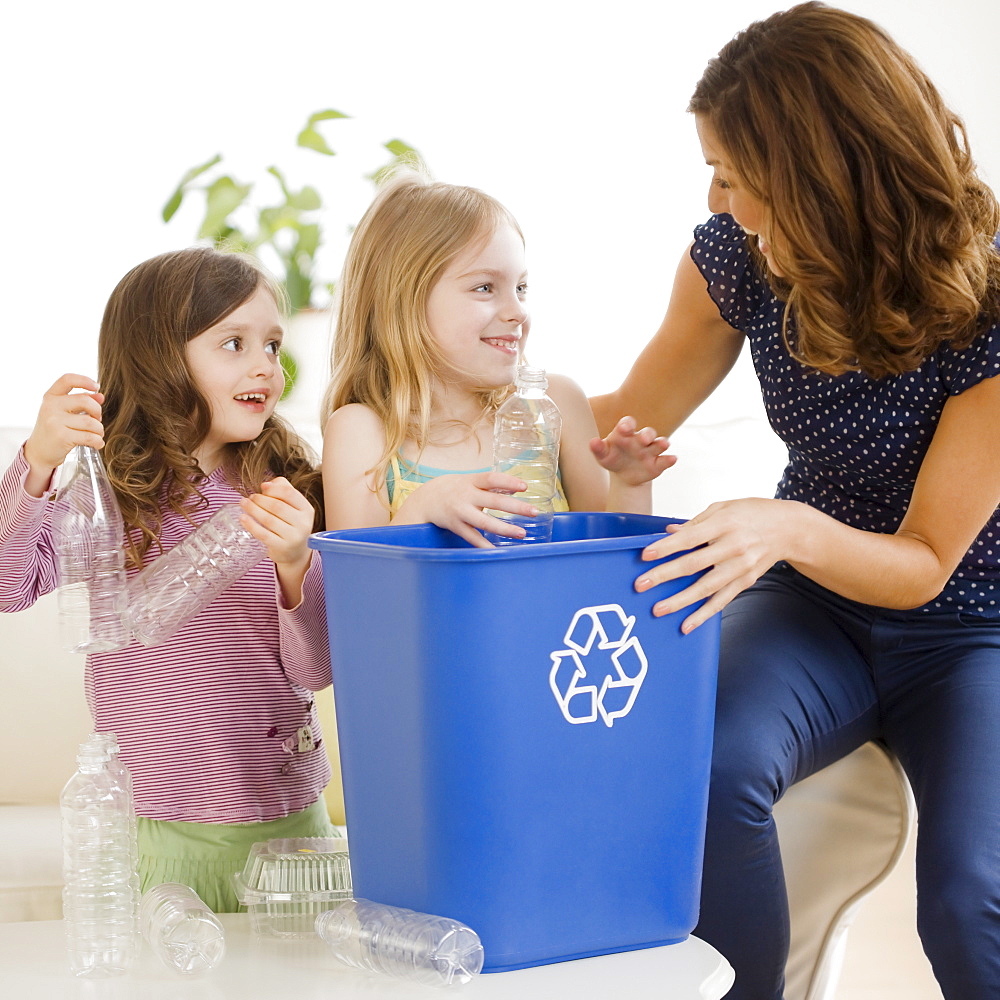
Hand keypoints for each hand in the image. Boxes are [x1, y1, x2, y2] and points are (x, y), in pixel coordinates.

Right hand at [24, 374, 104, 473]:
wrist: (39, 453)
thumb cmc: (54, 430)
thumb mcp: (63, 413)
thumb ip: (81, 403)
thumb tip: (100, 396)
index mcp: (51, 397)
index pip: (67, 379)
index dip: (84, 380)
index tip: (96, 387)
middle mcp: (50, 406)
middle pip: (85, 401)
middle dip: (97, 412)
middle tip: (97, 420)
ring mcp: (55, 421)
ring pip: (90, 422)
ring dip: (99, 430)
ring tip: (97, 434)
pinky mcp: (61, 436)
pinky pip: (90, 436)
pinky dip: (98, 441)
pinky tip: (97, 443)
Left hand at [240, 477, 315, 570]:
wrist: (296, 553)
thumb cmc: (291, 525)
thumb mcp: (293, 508)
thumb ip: (283, 490)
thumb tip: (266, 484)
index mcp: (307, 510)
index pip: (289, 493)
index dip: (273, 488)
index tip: (262, 487)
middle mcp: (303, 523)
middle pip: (277, 506)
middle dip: (260, 499)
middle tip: (250, 498)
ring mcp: (293, 537)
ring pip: (269, 519)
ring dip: (253, 509)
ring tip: (244, 504)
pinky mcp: (281, 547)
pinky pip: (263, 534)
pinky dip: (251, 525)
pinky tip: (243, 518)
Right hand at [394, 472, 539, 547]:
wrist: (425, 500)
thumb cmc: (455, 489)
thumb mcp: (470, 481)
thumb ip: (492, 485)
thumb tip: (518, 486)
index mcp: (471, 481)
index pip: (492, 478)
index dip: (508, 481)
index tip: (525, 487)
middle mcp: (465, 495)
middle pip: (494, 501)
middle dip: (515, 507)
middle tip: (534, 512)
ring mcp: (460, 512)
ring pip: (485, 522)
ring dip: (504, 529)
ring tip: (522, 533)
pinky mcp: (455, 526)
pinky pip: (472, 537)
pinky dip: (484, 545)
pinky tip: (497, 551)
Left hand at [589, 416, 675, 485]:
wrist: (625, 475)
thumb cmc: (612, 459)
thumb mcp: (603, 455)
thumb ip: (598, 448)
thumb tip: (592, 442)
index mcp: (626, 432)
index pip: (628, 423)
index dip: (627, 424)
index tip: (624, 428)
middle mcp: (641, 439)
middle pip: (647, 432)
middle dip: (646, 435)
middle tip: (643, 440)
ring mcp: (651, 450)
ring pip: (659, 443)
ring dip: (662, 443)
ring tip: (664, 445)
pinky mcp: (659, 463)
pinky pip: (666, 460)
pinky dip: (670, 459)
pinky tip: (672, 459)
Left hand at [635, 498, 799, 631]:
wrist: (789, 528)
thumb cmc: (752, 513)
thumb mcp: (723, 507)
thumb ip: (695, 522)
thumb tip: (668, 533)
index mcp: (725, 523)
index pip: (690, 537)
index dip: (667, 547)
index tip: (645, 555)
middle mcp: (734, 546)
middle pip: (694, 564)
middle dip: (665, 575)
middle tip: (641, 585)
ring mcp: (741, 566)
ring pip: (707, 587)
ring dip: (681, 600)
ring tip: (659, 609)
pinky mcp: (746, 581)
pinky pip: (722, 600)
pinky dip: (704, 614)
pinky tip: (687, 624)